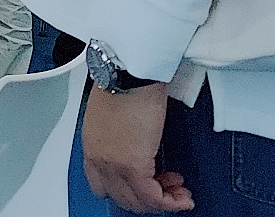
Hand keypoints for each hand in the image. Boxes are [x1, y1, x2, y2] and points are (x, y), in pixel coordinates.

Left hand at [82, 82, 190, 211]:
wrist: (129, 73)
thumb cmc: (125, 82)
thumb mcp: (115, 114)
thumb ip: (121, 136)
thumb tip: (138, 144)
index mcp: (92, 144)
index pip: (102, 184)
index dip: (127, 190)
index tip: (147, 183)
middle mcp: (99, 158)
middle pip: (121, 196)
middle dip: (148, 198)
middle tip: (169, 188)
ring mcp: (112, 164)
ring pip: (137, 201)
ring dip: (162, 201)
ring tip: (178, 191)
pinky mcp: (132, 165)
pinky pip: (152, 197)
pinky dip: (170, 201)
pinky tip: (182, 196)